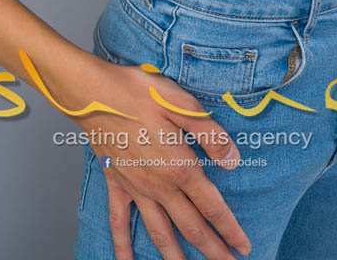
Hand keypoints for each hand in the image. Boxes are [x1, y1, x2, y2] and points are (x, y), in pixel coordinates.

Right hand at [80, 58, 252, 259]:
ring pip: (160, 232)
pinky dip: (123, 245)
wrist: (92, 94)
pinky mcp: (116, 183)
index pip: (212, 206)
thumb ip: (209, 135)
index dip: (229, 229)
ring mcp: (136, 188)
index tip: (244, 246)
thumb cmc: (137, 92)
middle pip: (191, 227)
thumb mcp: (181, 104)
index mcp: (180, 166)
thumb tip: (233, 160)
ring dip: (175, 257)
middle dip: (212, 250)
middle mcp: (159, 185)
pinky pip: (119, 222)